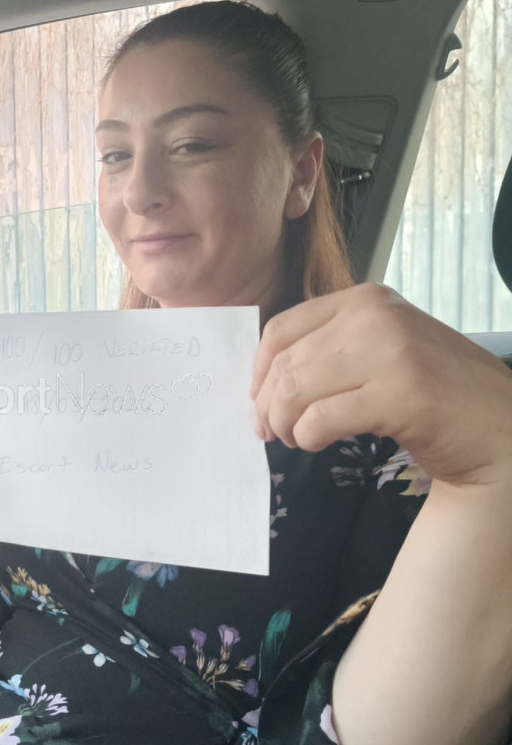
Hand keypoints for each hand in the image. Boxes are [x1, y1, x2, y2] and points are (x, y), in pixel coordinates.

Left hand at [250, 283, 511, 487]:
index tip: (257, 398)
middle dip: (267, 404)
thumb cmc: (435, 394)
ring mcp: (392, 353)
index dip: (259, 369)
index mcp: (366, 300)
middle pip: (285, 362)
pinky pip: (322, 418)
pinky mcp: (402, 396)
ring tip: (294, 439)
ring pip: (297, 389)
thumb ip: (331, 349)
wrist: (500, 427)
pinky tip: (317, 443)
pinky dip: (308, 437)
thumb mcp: (381, 350)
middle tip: (270, 431)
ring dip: (284, 423)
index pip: (283, 328)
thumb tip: (265, 379)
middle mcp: (376, 316)